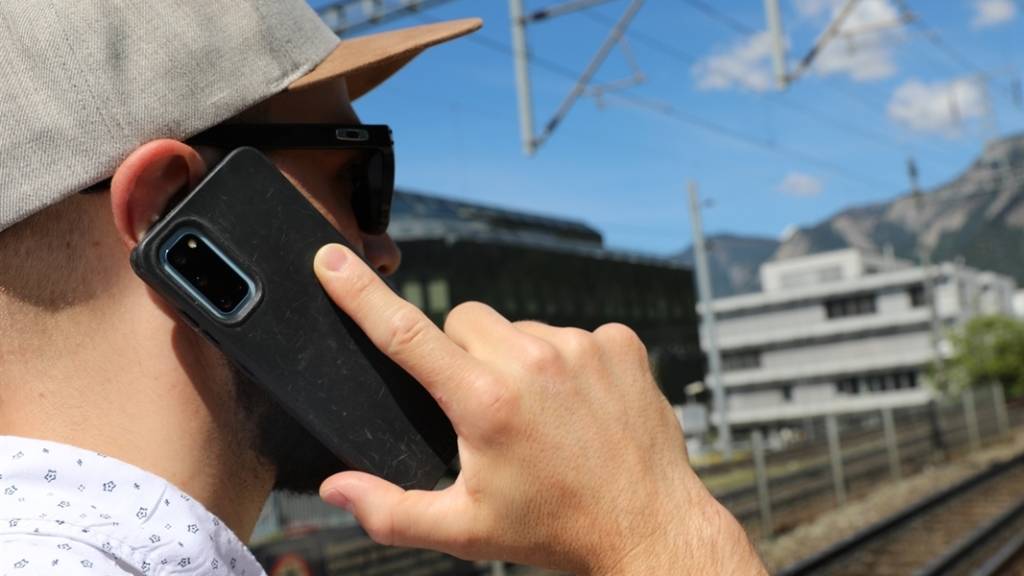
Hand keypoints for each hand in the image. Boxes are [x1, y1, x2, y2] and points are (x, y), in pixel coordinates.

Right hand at [313, 244, 764, 574]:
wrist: (650, 528)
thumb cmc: (557, 529)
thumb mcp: (466, 530)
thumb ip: (390, 509)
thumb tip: (335, 488)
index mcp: (485, 402)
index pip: (406, 333)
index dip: (361, 292)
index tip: (332, 258)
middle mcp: (533, 362)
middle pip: (465, 321)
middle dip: (461, 354)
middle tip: (484, 407)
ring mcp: (582, 346)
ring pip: (519, 328)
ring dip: (517, 360)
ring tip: (544, 416)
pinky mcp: (620, 342)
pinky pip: (571, 333)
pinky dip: (567, 362)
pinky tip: (582, 406)